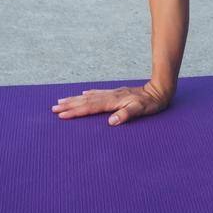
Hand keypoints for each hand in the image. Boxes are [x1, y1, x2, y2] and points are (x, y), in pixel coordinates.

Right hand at [51, 81, 171, 125]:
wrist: (159, 90)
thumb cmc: (151, 103)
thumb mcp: (141, 110)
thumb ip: (126, 114)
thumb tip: (111, 122)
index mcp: (113, 102)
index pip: (90, 107)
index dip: (75, 111)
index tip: (61, 115)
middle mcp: (110, 96)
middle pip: (85, 101)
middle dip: (69, 105)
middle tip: (53, 109)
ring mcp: (112, 94)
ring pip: (89, 97)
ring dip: (75, 99)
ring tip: (61, 101)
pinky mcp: (116, 94)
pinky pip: (97, 94)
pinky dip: (87, 95)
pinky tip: (83, 94)